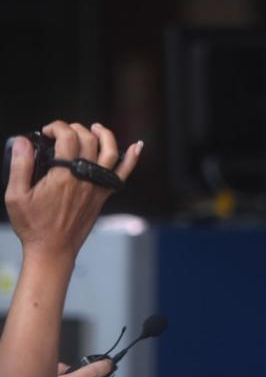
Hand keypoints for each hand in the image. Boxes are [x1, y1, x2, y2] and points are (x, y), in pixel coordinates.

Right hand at [5, 121, 141, 262]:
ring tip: (95, 127)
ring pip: (110, 152)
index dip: (57, 127)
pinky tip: (137, 146)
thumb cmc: (34, 225)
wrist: (54, 249)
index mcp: (63, 176)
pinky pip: (123, 174)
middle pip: (88, 140)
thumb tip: (23, 141)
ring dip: (105, 135)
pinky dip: (132, 158)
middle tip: (63, 131)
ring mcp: (98, 186)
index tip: (46, 131)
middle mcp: (85, 178)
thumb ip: (20, 166)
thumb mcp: (16, 196)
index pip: (67, 138)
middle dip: (75, 128)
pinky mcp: (104, 195)